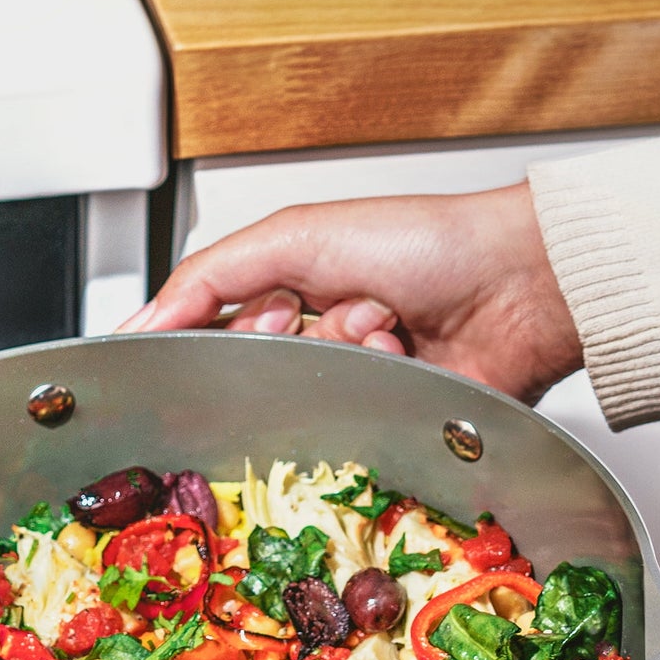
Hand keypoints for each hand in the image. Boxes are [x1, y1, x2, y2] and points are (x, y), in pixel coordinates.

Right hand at [121, 183, 583, 403]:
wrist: (520, 284)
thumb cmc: (424, 241)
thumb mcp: (294, 235)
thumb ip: (206, 276)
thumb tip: (139, 322)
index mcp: (289, 285)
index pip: (212, 326)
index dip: (212, 333)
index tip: (228, 329)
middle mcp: (320, 337)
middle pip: (256, 367)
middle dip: (286, 339)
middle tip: (316, 313)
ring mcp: (359, 380)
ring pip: (306, 395)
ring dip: (342, 356)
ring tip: (381, 326)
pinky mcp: (394, 420)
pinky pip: (353, 424)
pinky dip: (377, 384)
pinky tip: (404, 354)